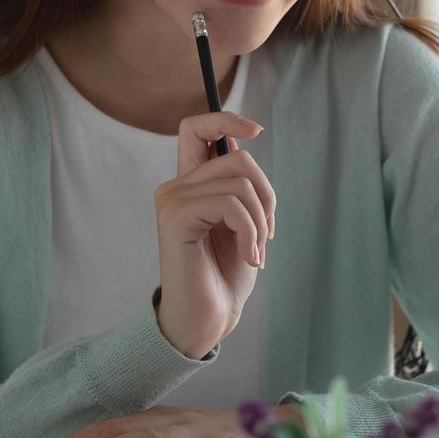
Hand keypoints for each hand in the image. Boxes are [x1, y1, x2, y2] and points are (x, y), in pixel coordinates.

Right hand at [153, 111, 277, 357]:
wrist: (209, 319)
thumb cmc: (227, 275)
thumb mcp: (243, 222)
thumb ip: (240, 186)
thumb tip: (242, 144)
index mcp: (191, 184)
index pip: (196, 127)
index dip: (226, 118)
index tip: (256, 130)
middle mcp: (175, 187)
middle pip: (238, 158)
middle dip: (266, 196)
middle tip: (267, 234)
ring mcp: (172, 200)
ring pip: (240, 182)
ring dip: (261, 220)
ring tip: (256, 251)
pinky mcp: (175, 218)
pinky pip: (232, 204)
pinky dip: (252, 232)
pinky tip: (250, 259)